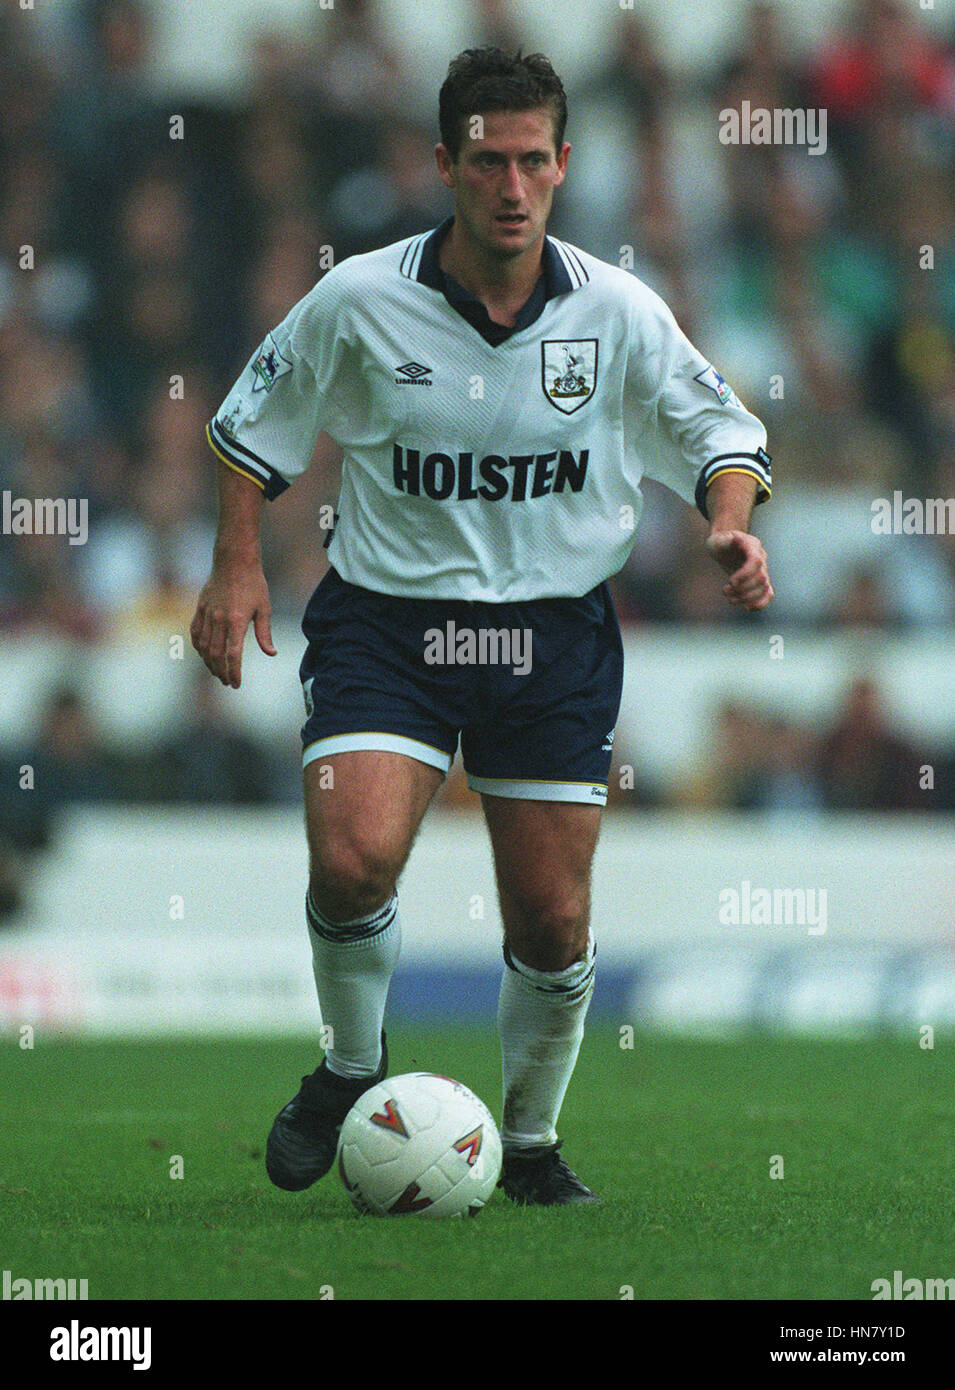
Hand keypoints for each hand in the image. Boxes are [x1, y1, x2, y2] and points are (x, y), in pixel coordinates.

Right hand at [190, 559, 276, 687]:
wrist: (234, 560)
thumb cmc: (253, 584)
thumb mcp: (264, 608)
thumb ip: (265, 633)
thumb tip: (271, 653)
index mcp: (237, 621)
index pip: (233, 655)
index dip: (234, 672)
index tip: (236, 683)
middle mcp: (219, 619)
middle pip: (216, 654)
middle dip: (221, 672)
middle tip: (227, 682)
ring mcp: (207, 613)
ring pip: (203, 646)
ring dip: (208, 662)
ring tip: (216, 671)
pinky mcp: (200, 607)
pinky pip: (195, 632)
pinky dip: (198, 647)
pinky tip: (203, 654)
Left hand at [705, 530, 773, 610]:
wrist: (727, 547)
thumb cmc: (721, 542)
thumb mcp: (718, 539)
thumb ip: (725, 540)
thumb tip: (735, 539)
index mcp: (752, 545)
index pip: (756, 561)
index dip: (745, 574)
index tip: (731, 582)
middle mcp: (762, 557)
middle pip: (761, 577)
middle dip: (742, 588)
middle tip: (725, 590)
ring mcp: (763, 570)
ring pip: (764, 588)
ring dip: (747, 598)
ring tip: (730, 599)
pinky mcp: (761, 581)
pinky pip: (768, 594)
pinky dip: (760, 604)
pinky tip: (746, 607)